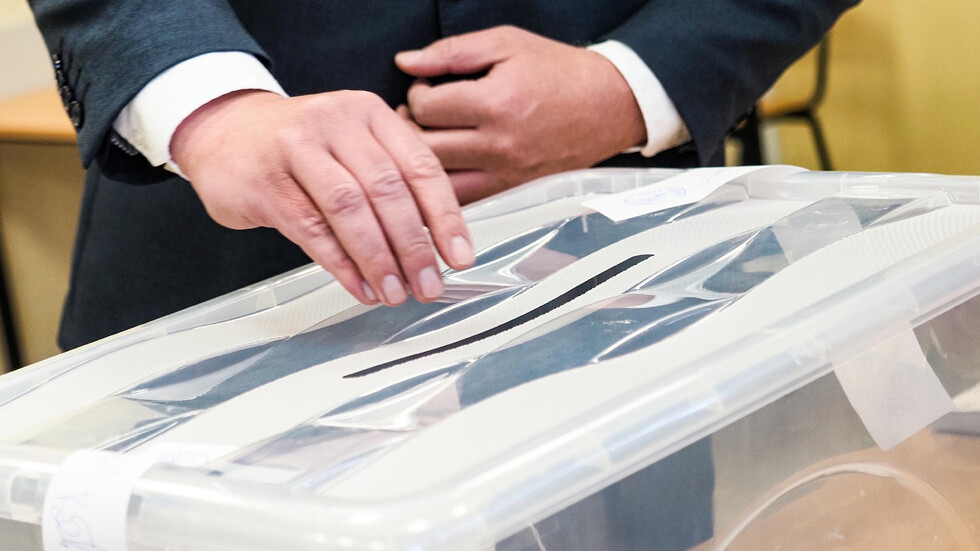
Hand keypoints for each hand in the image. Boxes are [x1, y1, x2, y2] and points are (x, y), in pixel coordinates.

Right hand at [170, 89, 474, 306]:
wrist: (223, 132)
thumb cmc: (301, 148)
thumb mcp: (352, 147)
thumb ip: (393, 184)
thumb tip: (435, 244)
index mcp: (369, 114)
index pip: (420, 167)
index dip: (445, 216)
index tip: (460, 256)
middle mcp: (335, 123)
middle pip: (387, 190)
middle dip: (414, 246)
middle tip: (429, 285)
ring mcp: (296, 149)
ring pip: (350, 209)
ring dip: (378, 258)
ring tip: (395, 292)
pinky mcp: (265, 182)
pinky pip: (311, 229)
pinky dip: (341, 264)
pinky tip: (360, 286)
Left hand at [395, 26, 646, 203]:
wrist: (609, 106)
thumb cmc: (559, 72)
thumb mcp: (506, 44)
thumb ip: (451, 52)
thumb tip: (406, 62)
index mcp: (497, 104)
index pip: (426, 109)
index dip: (416, 94)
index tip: (427, 88)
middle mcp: (500, 146)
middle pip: (424, 151)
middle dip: (409, 131)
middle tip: (414, 117)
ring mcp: (507, 176)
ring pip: (438, 184)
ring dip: (422, 165)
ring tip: (426, 142)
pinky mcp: (513, 194)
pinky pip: (463, 202)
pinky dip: (444, 188)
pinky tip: (443, 168)